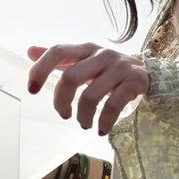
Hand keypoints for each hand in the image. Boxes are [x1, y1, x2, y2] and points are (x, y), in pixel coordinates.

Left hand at [27, 43, 148, 135]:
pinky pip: (113, 106)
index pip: (58, 51)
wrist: (148, 72)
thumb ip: (61, 58)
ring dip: (83, 117)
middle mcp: (102, 54)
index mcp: (86, 49)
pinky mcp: (134, 82)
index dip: (41, 69)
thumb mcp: (86, 60)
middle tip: (64, 115)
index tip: (32, 90)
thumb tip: (30, 51)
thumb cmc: (109, 69)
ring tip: (84, 124)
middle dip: (61, 102)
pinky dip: (104, 122)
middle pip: (70, 77)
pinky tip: (102, 129)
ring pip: (90, 96)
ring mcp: (119, 68)